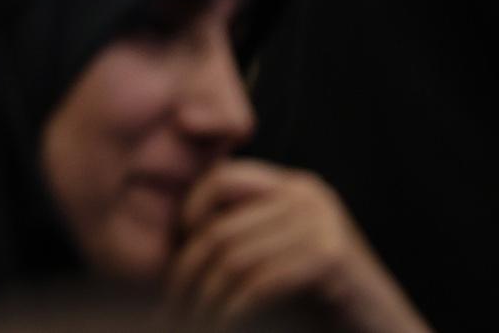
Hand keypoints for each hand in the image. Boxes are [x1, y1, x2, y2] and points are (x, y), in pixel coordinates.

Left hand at [168, 159, 427, 332]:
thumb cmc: (322, 309)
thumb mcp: (275, 262)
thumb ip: (240, 241)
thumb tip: (167, 244)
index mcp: (291, 188)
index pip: (219, 180)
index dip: (187, 216)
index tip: (172, 263)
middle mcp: (307, 195)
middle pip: (219, 226)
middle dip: (185, 274)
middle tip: (168, 310)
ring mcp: (321, 223)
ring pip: (232, 257)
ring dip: (204, 301)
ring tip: (189, 324)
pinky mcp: (330, 258)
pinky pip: (259, 282)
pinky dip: (232, 312)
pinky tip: (222, 327)